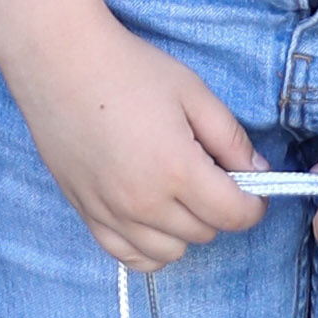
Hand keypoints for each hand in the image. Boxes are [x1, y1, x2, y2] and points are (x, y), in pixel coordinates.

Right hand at [3, 0, 268, 270]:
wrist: (58, 60)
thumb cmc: (128, 69)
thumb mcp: (193, 92)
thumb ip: (230, 137)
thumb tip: (259, 172)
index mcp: (177, 170)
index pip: (234, 215)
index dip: (254, 204)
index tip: (253, 189)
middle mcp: (145, 203)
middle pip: (205, 233)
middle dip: (218, 209)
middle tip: (208, 173)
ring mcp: (112, 213)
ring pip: (170, 252)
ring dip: (185, 230)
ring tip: (177, 193)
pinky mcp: (86, 213)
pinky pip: (128, 257)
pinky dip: (148, 247)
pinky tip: (151, 219)